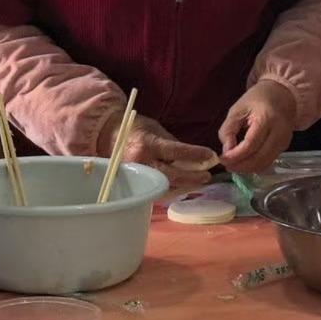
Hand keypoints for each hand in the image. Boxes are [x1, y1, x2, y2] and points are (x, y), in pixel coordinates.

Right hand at [99, 113, 217, 184]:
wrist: (109, 136)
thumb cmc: (135, 128)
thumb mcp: (155, 128)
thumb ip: (173, 142)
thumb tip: (195, 155)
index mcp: (147, 144)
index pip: (175, 151)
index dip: (195, 154)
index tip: (211, 156)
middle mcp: (142, 163)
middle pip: (172, 176)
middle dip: (193, 177)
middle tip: (208, 175)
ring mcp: (137, 177)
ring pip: (166, 187)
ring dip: (186, 185)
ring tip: (200, 181)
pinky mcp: (136, 185)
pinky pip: (158, 191)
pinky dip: (174, 189)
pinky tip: (184, 185)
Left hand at [218, 80, 296, 174]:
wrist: (282, 95)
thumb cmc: (257, 99)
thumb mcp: (237, 109)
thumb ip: (228, 129)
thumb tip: (226, 151)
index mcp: (266, 118)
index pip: (251, 144)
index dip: (235, 156)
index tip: (222, 159)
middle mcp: (279, 133)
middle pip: (259, 159)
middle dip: (240, 166)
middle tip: (226, 165)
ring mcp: (284, 142)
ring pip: (264, 164)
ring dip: (247, 168)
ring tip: (233, 165)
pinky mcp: (284, 147)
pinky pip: (268, 162)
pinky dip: (255, 166)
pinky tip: (244, 162)